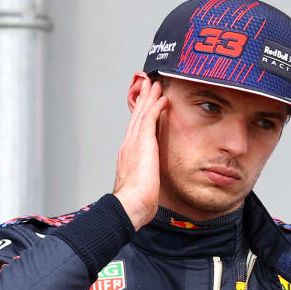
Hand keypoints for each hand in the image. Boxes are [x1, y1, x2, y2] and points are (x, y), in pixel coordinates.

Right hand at [113, 76, 167, 228]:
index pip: (135, 129)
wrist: (130, 204)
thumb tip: (149, 184)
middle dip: (142, 99)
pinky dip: (155, 106)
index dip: (139, 114)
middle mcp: (129, 145)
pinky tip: (162, 98)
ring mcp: (134, 142)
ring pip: (142, 113)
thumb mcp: (141, 186)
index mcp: (128, 155)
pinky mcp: (143, 143)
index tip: (144, 103)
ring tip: (155, 84)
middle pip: (136, 116)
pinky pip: (149, 118)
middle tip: (148, 85)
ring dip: (149, 97)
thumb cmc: (136, 201)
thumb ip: (145, 178)